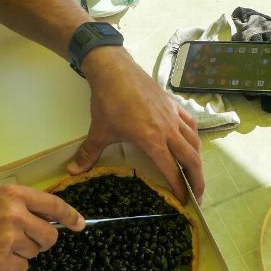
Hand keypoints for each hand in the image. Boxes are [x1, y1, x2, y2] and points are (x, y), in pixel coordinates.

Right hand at [0, 184, 84, 270]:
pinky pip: (22, 268)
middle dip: (41, 242)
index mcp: (12, 194)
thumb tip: (47, 217)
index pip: (53, 204)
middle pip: (49, 235)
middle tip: (21, 241)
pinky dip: (11, 267)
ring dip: (21, 253)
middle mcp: (14, 214)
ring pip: (34, 252)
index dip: (70, 216)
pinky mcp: (2, 259)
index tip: (79, 224)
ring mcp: (9, 237)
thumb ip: (17, 204)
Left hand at [71, 47, 203, 202]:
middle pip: (191, 158)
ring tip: (197, 172)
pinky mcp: (172, 104)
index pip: (171, 169)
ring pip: (194, 141)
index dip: (179, 187)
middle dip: (197, 180)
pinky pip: (190, 124)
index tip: (184, 202)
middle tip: (198, 196)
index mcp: (152, 140)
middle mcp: (168, 129)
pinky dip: (194, 137)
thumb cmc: (108, 101)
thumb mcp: (98, 131)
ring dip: (198, 159)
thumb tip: (72, 171)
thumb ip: (89, 154)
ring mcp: (172, 115)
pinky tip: (192, 142)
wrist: (114, 69)